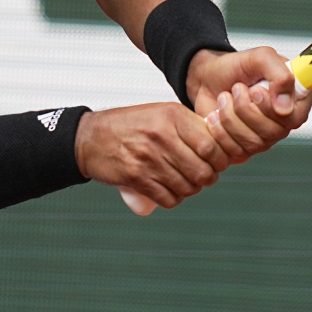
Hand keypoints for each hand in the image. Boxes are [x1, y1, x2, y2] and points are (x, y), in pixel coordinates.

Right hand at [74, 102, 229, 209]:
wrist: (90, 137)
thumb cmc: (129, 125)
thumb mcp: (160, 112)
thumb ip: (188, 124)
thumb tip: (220, 142)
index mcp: (172, 115)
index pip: (210, 145)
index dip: (220, 159)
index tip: (217, 163)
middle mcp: (161, 135)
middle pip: (202, 170)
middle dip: (208, 178)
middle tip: (204, 176)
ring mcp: (148, 157)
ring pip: (187, 186)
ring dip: (191, 190)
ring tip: (186, 183)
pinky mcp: (136, 177)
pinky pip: (168, 198)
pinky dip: (173, 199)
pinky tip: (171, 192)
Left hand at [185, 48, 311, 162]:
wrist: (207, 78)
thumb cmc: (236, 67)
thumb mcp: (259, 57)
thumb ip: (279, 75)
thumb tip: (285, 106)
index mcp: (296, 97)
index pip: (297, 116)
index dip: (274, 108)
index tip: (256, 91)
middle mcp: (284, 120)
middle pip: (273, 131)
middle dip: (245, 107)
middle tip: (236, 88)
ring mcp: (266, 137)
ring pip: (253, 142)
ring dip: (230, 116)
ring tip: (224, 98)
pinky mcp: (245, 148)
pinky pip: (236, 150)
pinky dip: (220, 130)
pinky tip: (216, 114)